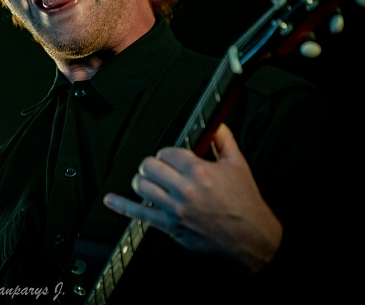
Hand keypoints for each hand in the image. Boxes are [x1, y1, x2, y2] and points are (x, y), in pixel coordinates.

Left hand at [102, 123, 282, 272]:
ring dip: (143, 181)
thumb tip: (218, 125)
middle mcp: (185, 190)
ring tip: (149, 181)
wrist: (252, 239)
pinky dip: (122, 205)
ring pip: (142, 186)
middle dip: (153, 165)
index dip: (169, 153)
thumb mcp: (239, 167)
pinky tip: (112, 200)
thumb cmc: (246, 205)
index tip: (173, 157)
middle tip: (160, 168)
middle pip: (149, 166)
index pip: (167, 152)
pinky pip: (139, 214)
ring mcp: (175, 209)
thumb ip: (225, 142)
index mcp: (199, 172)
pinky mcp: (170, 226)